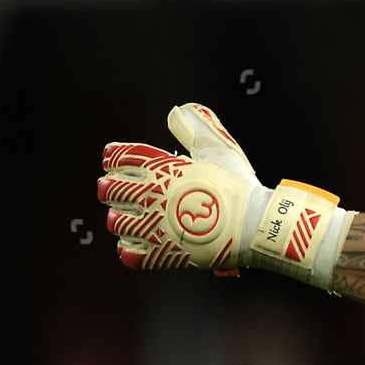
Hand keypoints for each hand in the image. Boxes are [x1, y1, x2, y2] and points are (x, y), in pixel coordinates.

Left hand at [97, 103, 352, 285]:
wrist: (254, 223)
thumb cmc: (238, 184)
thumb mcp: (218, 148)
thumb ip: (195, 128)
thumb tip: (177, 111)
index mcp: (163, 167)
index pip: (122, 156)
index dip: (113, 156)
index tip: (111, 159)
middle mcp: (153, 195)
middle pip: (111, 189)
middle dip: (109, 188)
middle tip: (110, 189)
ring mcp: (155, 226)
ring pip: (117, 222)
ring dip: (118, 218)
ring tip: (122, 217)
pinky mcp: (162, 253)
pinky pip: (130, 253)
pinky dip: (127, 248)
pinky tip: (133, 242)